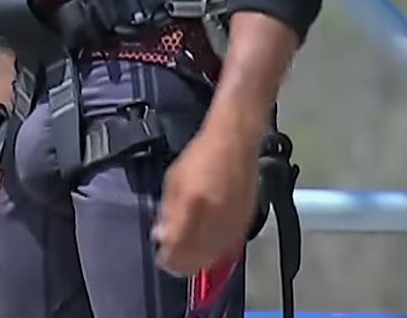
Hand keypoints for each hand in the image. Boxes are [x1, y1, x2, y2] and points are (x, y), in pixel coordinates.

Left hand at [152, 121, 258, 276]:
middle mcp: (214, 218)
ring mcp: (232, 223)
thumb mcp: (173, 180)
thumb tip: (163, 236)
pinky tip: (205, 242)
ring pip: (213, 258)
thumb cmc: (203, 155)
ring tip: (187, 250)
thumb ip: (168, 211)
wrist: (234, 142)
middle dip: (181, 263)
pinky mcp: (245, 223)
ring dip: (198, 258)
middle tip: (172, 256)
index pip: (177, 249)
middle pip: (196, 260)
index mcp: (192, 206)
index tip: (161, 256)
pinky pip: (227, 248)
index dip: (167, 258)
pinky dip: (214, 250)